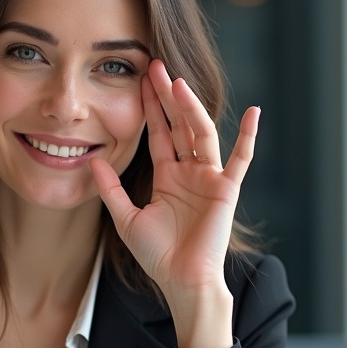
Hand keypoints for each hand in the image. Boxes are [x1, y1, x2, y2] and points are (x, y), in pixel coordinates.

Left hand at [88, 59, 258, 347]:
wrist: (180, 280)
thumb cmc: (157, 256)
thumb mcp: (126, 218)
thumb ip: (111, 189)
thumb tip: (92, 160)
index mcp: (168, 176)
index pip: (160, 133)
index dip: (151, 108)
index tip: (142, 79)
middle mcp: (190, 172)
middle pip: (180, 125)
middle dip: (168, 97)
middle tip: (157, 66)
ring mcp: (210, 178)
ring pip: (202, 134)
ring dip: (192, 109)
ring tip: (179, 83)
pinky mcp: (226, 190)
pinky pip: (241, 159)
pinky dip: (249, 137)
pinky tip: (254, 113)